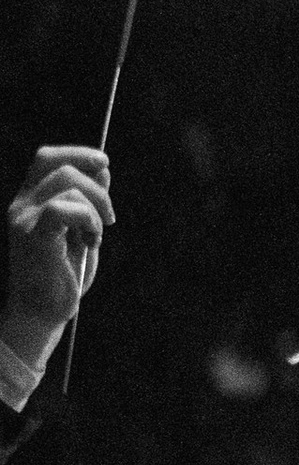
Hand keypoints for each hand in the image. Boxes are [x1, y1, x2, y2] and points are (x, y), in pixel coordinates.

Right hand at [3, 146, 112, 366]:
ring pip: (68, 186)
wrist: (42, 311)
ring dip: (96, 208)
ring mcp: (24, 220)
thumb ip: (88, 199)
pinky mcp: (32, 237)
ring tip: (96, 237)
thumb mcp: (80, 229)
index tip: (104, 164)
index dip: (77, 153)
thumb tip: (102, 168)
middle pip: (61, 167)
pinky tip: (90, 242)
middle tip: (110, 218)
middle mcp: (21, 205)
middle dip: (98, 188)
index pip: (46, 158)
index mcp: (30, 200)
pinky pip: (63, 209)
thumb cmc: (62, 273)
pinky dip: (87, 220)